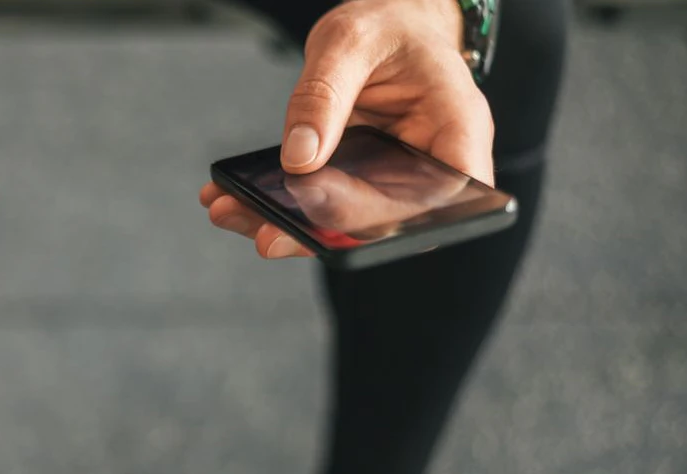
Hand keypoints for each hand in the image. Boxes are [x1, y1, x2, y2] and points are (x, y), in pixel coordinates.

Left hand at [201, 0, 492, 258]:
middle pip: (385, 224)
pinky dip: (275, 208)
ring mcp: (394, 184)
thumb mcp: (351, 40)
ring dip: (286, 227)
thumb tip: (299, 158)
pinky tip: (232, 201)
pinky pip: (321, 209)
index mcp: (456, 130)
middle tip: (265, 233)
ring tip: (231, 212)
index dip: (383, 214)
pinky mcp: (358, 187)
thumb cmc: (389, 29)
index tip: (323, 208)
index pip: (439, 196)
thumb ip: (324, 94)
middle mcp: (431, 169)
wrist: (390, 27)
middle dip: (319, 232)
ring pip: (345, 227)